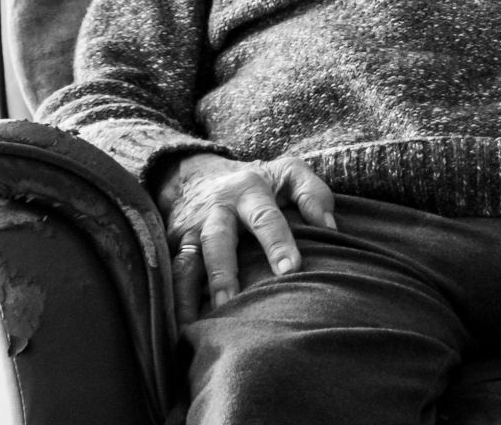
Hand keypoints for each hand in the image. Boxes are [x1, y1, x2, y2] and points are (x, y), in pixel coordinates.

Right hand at [155, 153, 337, 322]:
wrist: (198, 174)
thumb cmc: (258, 181)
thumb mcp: (289, 172)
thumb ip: (313, 194)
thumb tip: (329, 227)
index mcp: (249, 191)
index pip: (266, 218)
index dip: (277, 243)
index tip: (291, 269)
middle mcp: (216, 211)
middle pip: (217, 241)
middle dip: (224, 272)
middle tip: (232, 303)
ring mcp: (190, 230)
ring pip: (186, 262)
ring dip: (189, 294)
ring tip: (198, 325)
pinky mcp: (172, 247)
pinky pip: (170, 276)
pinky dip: (173, 302)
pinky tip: (180, 328)